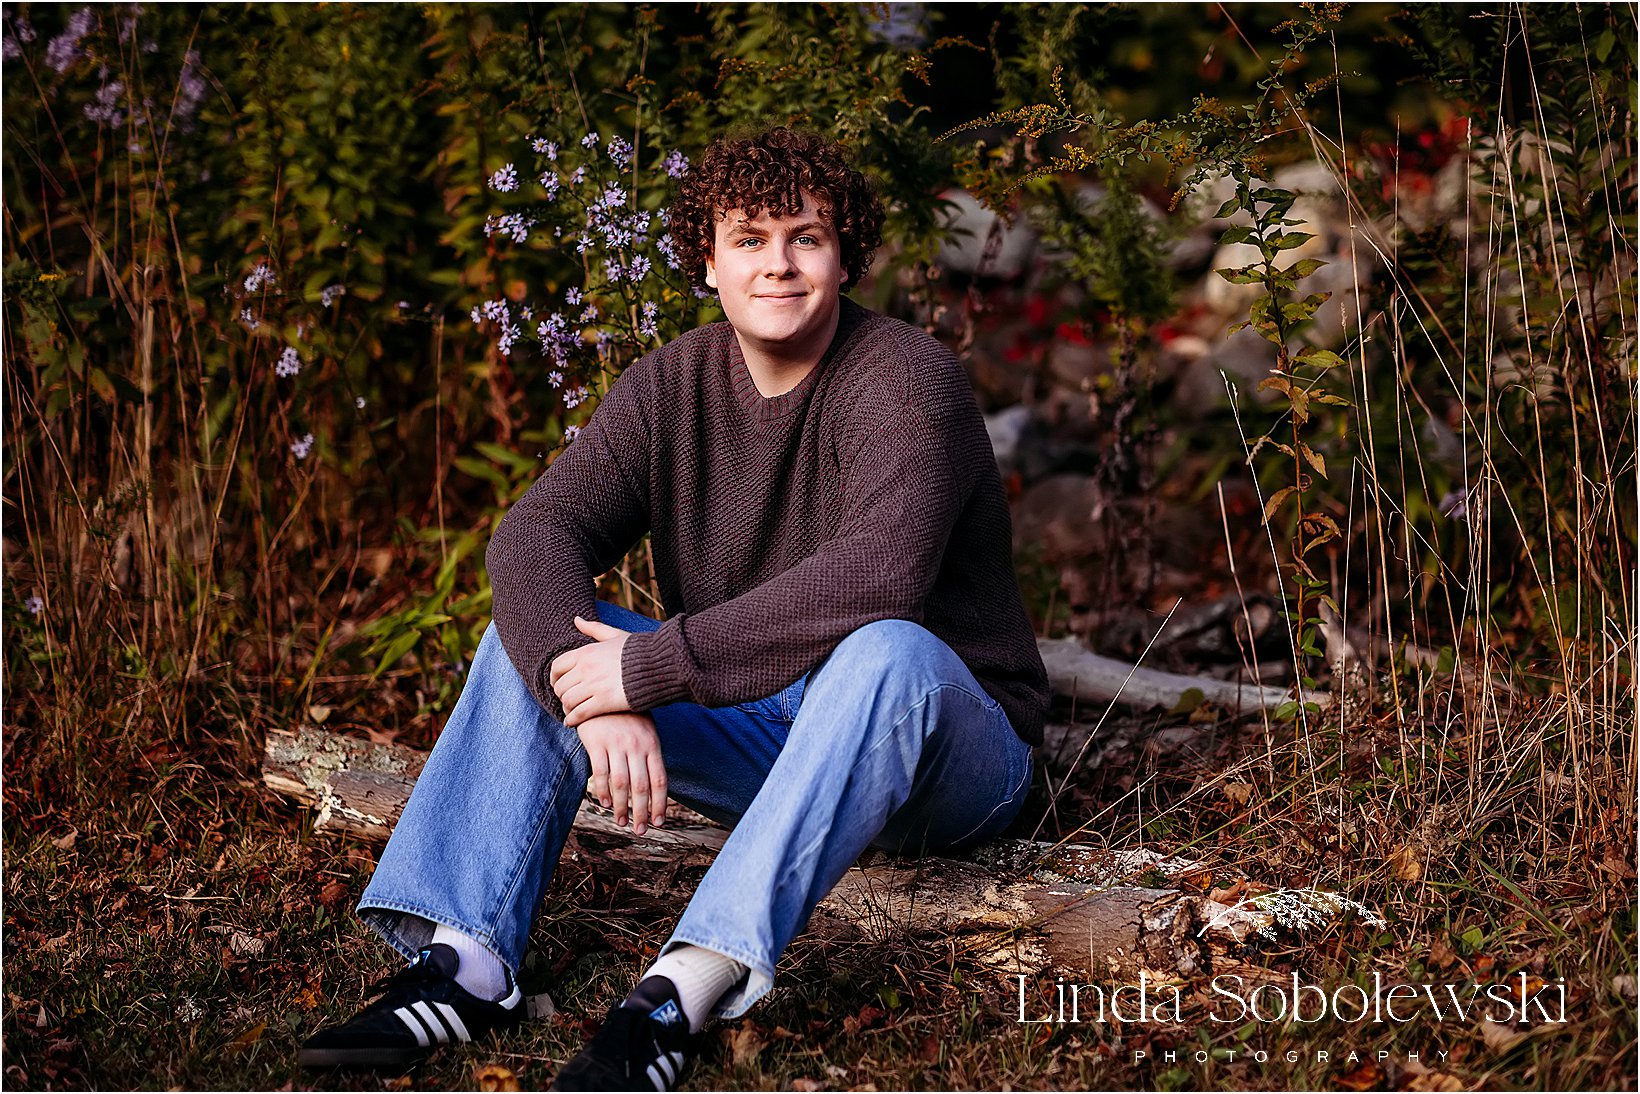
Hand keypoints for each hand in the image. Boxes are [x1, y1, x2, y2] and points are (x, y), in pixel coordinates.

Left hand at [550, 616, 631, 726]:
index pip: (557, 666)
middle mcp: (586, 668)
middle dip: (561, 695)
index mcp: (586, 652)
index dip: (554, 677)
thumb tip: (577, 620)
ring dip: (566, 708)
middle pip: (560, 686)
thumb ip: (594, 628)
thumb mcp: (615, 635)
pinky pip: (579, 714)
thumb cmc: (639, 651)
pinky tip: (572, 722)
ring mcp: (594, 686)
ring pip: (567, 701)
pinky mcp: (603, 702)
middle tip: (567, 700)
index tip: (559, 683)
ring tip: (571, 711)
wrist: (659, 665)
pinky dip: (572, 720)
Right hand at [575, 711, 666, 834]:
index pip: (659, 780)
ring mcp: (616, 744)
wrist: (602, 690)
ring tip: (621, 822)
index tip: (659, 821)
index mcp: (652, 745)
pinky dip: (603, 791)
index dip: (660, 804)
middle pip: (641, 787)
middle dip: (642, 812)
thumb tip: (655, 786)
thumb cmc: (627, 715)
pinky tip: (605, 804)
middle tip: (641, 830)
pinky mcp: (596, 743)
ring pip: (621, 784)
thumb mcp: (646, 731)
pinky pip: (600, 773)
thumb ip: (650, 755)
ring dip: (622, 807)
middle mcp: (636, 746)